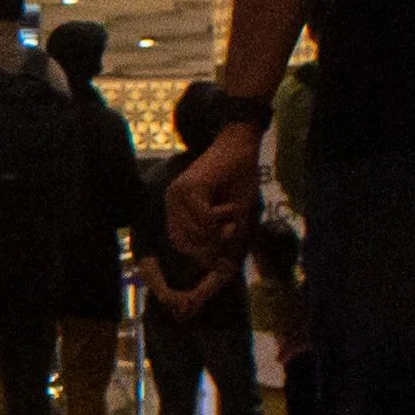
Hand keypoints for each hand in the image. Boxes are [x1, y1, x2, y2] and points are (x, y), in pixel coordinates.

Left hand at [165, 122, 265, 268]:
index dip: (201, 254)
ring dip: (221, 230)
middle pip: (186, 244)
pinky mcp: (190, 188)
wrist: (242, 147)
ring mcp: (178, 194)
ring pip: (196, 233)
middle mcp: (172, 201)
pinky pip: (205, 219)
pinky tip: (230, 206)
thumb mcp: (231, 217)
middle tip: (232, 230)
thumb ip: (222, 239)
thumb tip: (218, 267)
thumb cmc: (238, 181)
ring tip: (232, 214)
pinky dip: (223, 218)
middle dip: (212, 245)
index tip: (223, 254)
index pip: (179, 243)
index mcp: (176, 208)